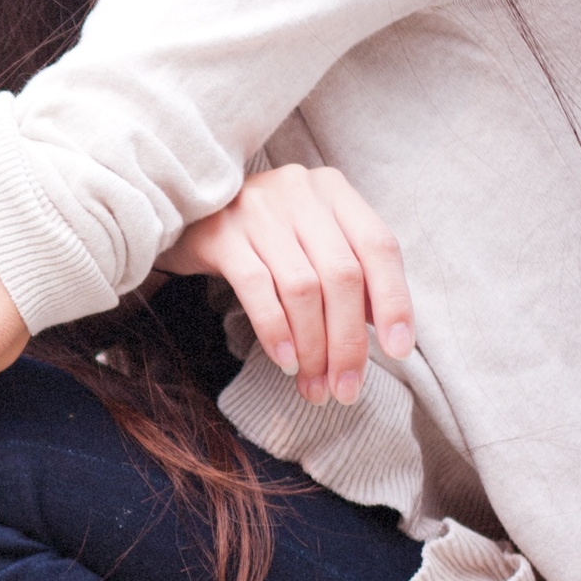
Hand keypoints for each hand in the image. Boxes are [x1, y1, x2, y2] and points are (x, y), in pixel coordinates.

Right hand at [157, 164, 413, 405]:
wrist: (181, 212)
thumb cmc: (262, 237)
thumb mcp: (312, 242)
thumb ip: (349, 275)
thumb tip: (384, 334)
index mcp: (333, 191)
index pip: (379, 247)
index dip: (394, 301)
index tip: (399, 352)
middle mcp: (300, 191)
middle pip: (342, 275)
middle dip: (348, 342)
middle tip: (345, 389)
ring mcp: (259, 209)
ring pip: (303, 288)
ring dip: (313, 347)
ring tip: (314, 385)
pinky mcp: (221, 233)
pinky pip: (257, 288)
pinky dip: (276, 331)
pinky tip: (285, 361)